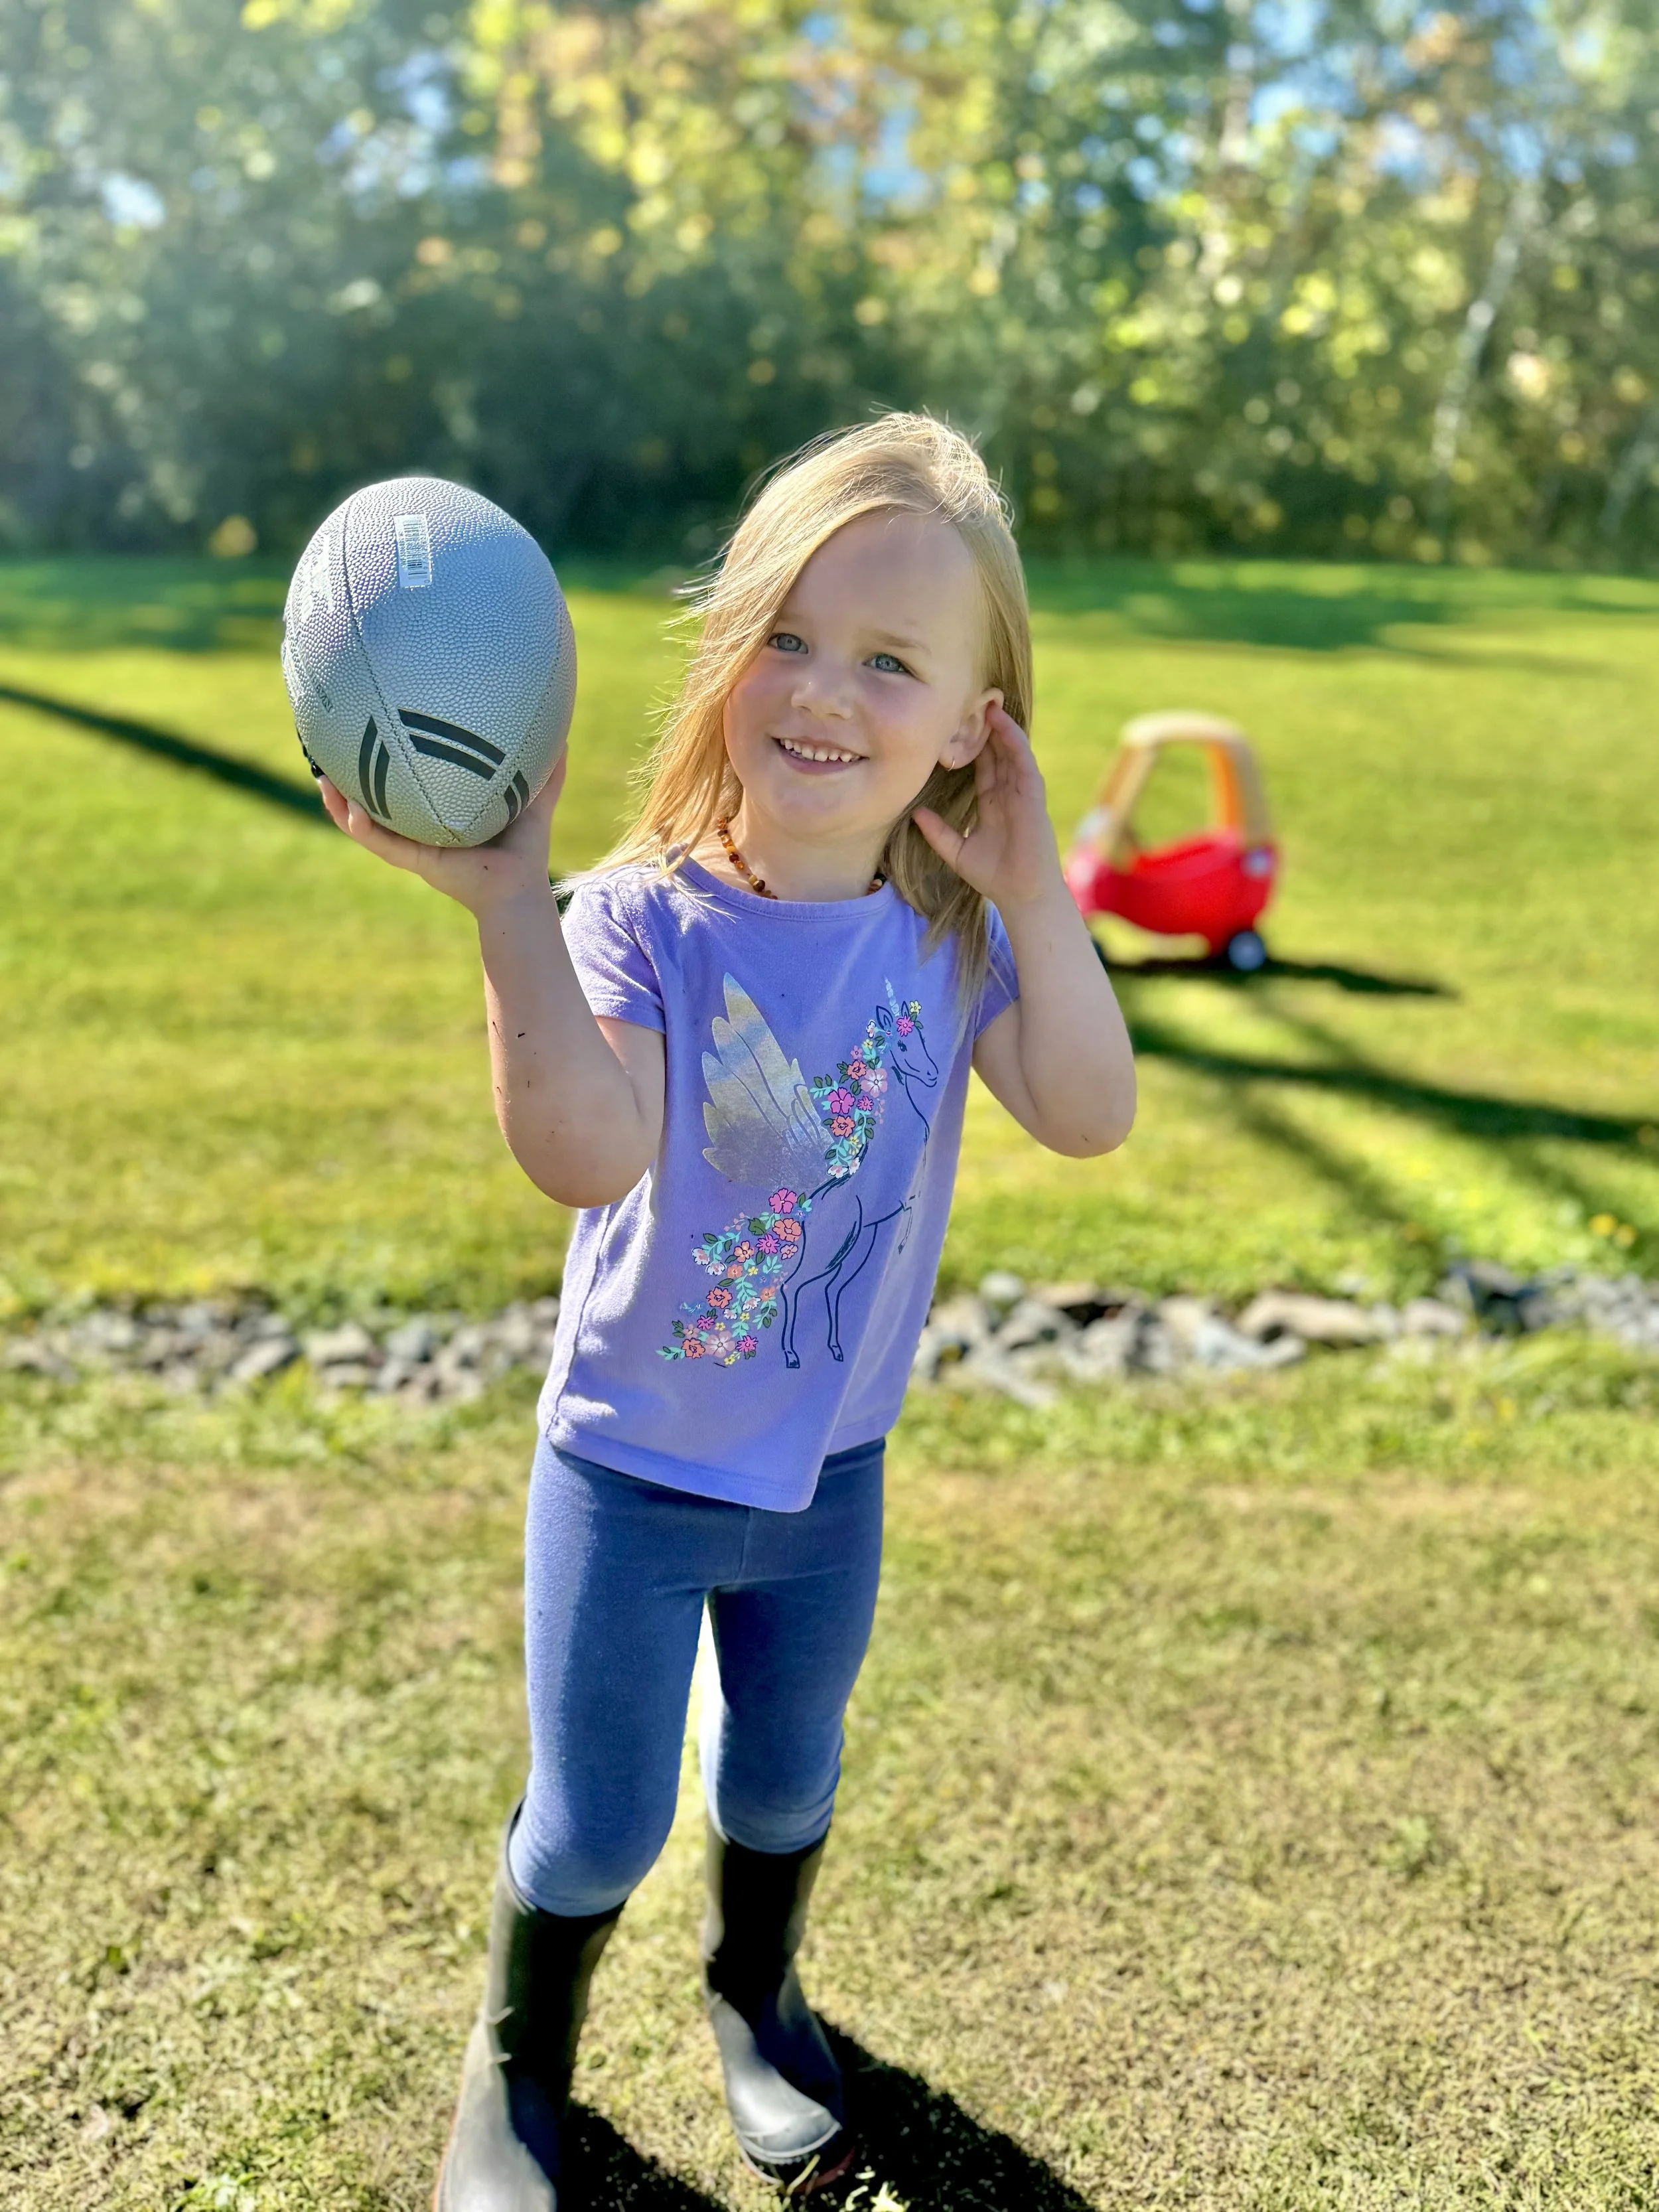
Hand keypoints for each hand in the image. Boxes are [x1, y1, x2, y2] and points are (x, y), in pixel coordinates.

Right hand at [316, 747, 566, 916]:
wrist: (521, 889)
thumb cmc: (526, 849)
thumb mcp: (534, 799)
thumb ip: (547, 770)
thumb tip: (564, 734)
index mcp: (439, 813)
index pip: (405, 786)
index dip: (385, 764)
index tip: (369, 735)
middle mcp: (419, 828)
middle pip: (374, 802)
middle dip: (350, 781)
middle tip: (329, 751)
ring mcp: (412, 846)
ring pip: (364, 825)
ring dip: (340, 805)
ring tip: (321, 779)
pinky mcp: (414, 862)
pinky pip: (380, 843)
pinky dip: (361, 827)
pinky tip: (349, 807)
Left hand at [912, 706, 1063, 910]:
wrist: (1021, 894)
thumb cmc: (994, 877)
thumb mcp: (957, 851)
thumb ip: (937, 832)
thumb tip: (915, 814)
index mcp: (993, 803)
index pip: (981, 766)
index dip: (969, 746)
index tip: (952, 726)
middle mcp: (1009, 793)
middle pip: (997, 752)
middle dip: (985, 729)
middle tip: (969, 702)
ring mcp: (1022, 792)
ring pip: (1011, 751)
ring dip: (1001, 727)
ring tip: (987, 702)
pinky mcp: (1033, 795)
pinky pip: (1024, 761)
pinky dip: (1014, 741)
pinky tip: (1003, 723)